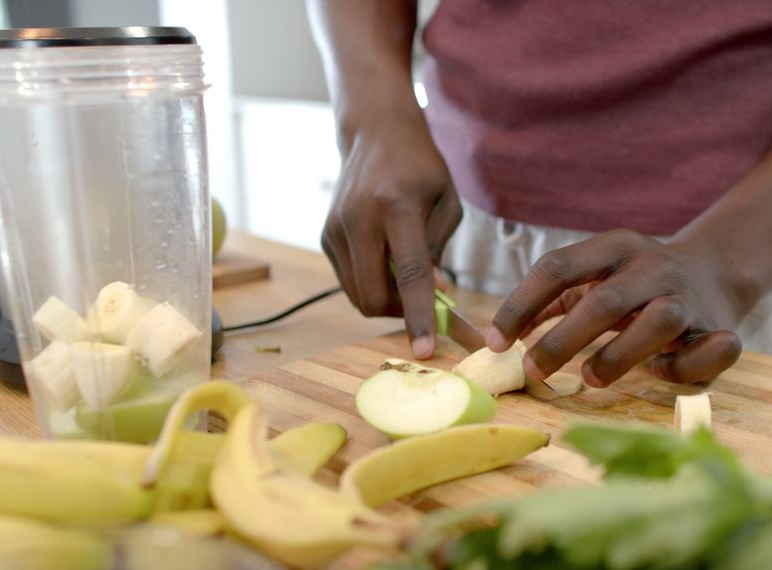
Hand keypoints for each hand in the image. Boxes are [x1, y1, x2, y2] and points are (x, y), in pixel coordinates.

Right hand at [321, 116, 461, 358]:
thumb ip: (438, 250)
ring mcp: (335, 228)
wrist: (375, 133)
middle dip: (399, 313)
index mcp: (396, 205)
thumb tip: (434, 294)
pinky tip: (385, 260)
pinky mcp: (326, 236)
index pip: (408, 273)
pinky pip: (349, 281)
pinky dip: (371, 284)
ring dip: (386, 300)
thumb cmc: (420, 168)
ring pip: (358, 295)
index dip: (418, 315)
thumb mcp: (446, 202)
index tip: (426, 350)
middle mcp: (359, 218)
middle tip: (423, 303)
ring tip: (406, 278)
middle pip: (374, 294)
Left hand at [485, 229, 744, 384]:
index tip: (495, 343)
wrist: (716, 272)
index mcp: (613, 247)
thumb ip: (547, 303)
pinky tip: (661, 373)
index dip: (521, 305)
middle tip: (532, 370)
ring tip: (590, 378)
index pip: (557, 267)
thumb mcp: (590, 279)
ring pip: (661, 322)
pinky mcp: (722, 329)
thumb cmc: (633, 285)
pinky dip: (685, 367)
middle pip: (605, 301)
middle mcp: (652, 267)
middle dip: (563, 340)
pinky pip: (709, 352)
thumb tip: (498, 339)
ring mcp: (690, 296)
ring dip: (620, 355)